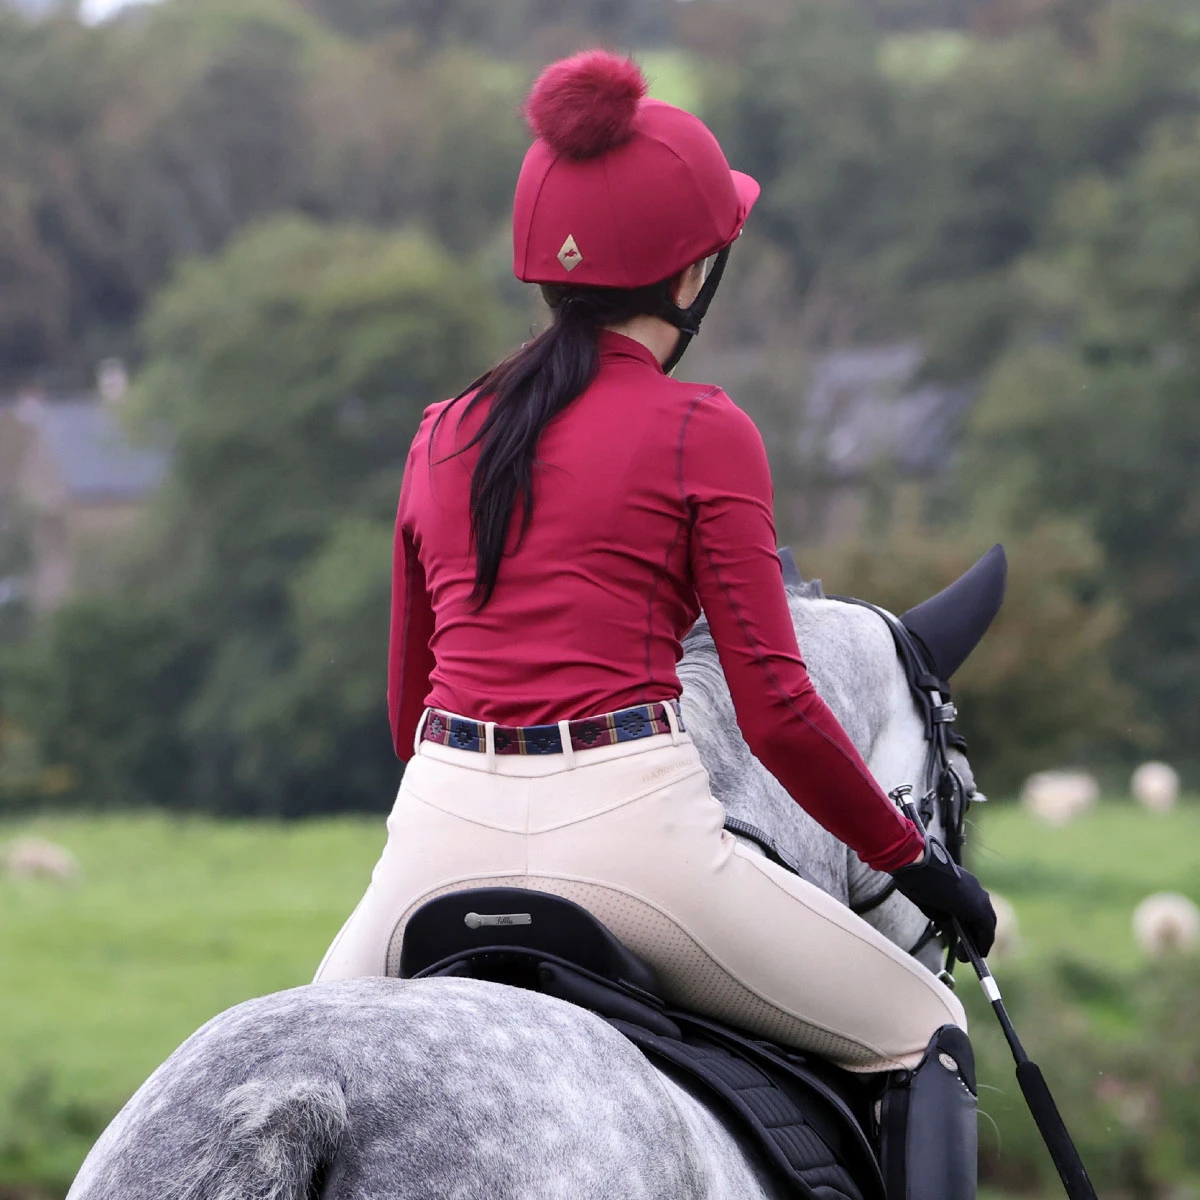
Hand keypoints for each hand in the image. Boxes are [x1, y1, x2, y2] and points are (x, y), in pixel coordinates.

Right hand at [890, 836, 996, 957]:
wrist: (918, 865)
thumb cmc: (917, 877)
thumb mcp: (931, 897)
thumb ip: (944, 912)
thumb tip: (950, 923)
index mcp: (964, 883)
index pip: (974, 906)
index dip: (972, 922)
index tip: (966, 934)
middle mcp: (976, 889)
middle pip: (985, 916)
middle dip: (979, 933)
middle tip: (970, 947)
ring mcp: (979, 898)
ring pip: (987, 924)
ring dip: (981, 940)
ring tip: (971, 954)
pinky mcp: (978, 910)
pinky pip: (986, 932)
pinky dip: (982, 944)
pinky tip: (976, 955)